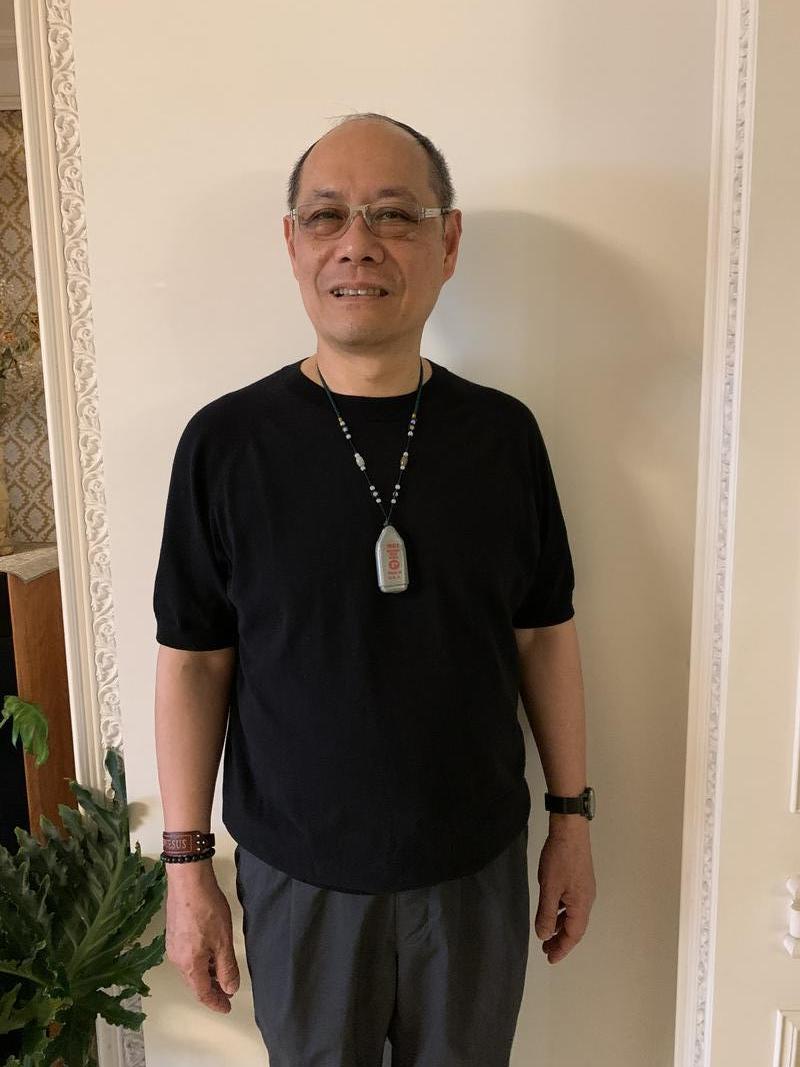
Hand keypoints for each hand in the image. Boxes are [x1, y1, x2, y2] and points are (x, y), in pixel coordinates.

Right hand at [165, 862, 240, 1011]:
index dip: (216, 1002)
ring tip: (221, 974)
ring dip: (206, 974)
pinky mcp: (174, 933)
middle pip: (195, 982)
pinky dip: (200, 961)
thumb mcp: (223, 941)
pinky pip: (187, 956)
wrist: (188, 880)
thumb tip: (230, 987)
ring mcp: (173, 945)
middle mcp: (177, 958)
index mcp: (189, 964)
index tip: (226, 1007)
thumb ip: (227, 968)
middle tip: (226, 994)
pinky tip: (210, 954)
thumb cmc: (205, 907)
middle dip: (211, 990)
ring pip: (191, 969)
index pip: (202, 993)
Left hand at [534, 821, 595, 963]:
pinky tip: (552, 910)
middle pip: (575, 927)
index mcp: (581, 905)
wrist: (570, 830)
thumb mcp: (549, 888)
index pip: (573, 935)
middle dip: (561, 940)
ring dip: (561, 926)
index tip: (550, 958)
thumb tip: (544, 935)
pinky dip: (562, 912)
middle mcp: (587, 899)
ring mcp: (585, 889)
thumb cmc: (559, 859)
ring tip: (547, 933)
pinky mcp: (580, 880)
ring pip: (573, 915)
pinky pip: (572, 903)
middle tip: (546, 949)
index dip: (562, 948)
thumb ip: (546, 914)